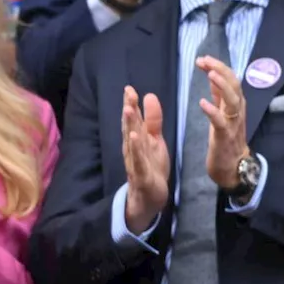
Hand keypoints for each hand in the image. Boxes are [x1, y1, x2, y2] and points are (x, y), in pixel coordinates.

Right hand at [121, 86, 169, 233]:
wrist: (150, 196)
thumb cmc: (151, 165)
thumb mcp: (155, 140)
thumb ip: (153, 120)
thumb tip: (149, 96)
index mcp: (137, 138)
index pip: (133, 118)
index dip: (131, 103)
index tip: (130, 88)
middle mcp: (132, 147)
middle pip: (130, 126)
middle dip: (129, 109)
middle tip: (128, 93)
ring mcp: (135, 160)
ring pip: (131, 141)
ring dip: (129, 125)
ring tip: (128, 109)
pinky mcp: (141, 174)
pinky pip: (137, 160)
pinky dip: (135, 149)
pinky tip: (134, 137)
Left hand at [196, 56, 249, 190]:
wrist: (234, 169)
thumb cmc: (227, 141)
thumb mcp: (224, 114)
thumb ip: (220, 96)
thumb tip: (215, 75)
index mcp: (236, 106)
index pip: (231, 80)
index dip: (219, 67)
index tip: (203, 59)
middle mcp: (237, 112)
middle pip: (235, 86)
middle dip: (221, 71)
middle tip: (206, 60)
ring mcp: (233, 124)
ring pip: (233, 101)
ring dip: (222, 86)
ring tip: (210, 74)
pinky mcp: (225, 137)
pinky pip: (221, 122)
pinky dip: (212, 111)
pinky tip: (202, 103)